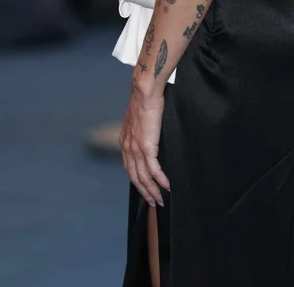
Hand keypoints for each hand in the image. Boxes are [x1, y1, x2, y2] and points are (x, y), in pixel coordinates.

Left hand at [120, 83, 169, 206]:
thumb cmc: (145, 99)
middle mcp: (128, 148)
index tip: (145, 190)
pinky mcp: (147, 147)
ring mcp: (136, 149)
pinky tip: (167, 187)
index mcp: (125, 141)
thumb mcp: (139, 117)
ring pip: (144, 178)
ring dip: (153, 191)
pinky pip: (154, 170)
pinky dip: (161, 180)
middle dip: (145, 192)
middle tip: (154, 202)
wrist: (144, 91)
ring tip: (161, 200)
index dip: (137, 181)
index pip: (130, 168)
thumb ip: (142, 129)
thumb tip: (150, 133)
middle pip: (135, 178)